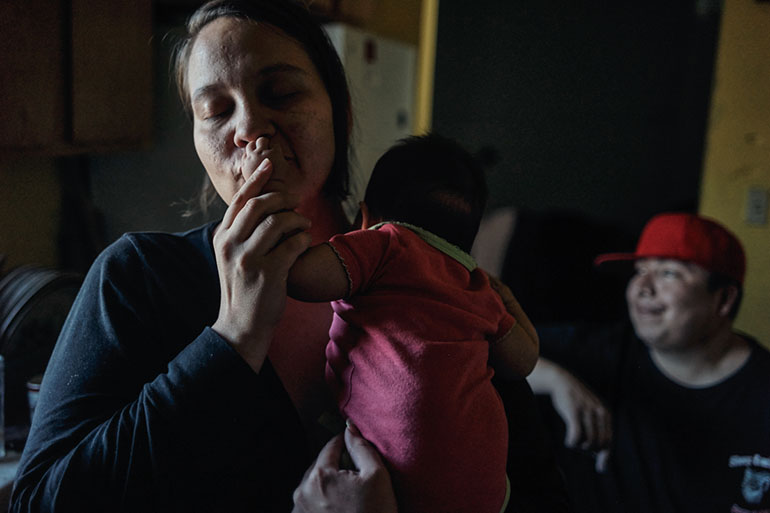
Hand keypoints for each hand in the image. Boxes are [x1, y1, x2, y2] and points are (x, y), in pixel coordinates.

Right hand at [211, 145, 311, 372]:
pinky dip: (304, 239)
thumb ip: (242, 233)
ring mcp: (249, 259)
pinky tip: (305, 243)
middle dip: (282, 197)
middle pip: (259, 205)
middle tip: (296, 202)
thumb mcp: (233, 258)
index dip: (256, 179)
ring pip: (278, 222)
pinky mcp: (269, 273)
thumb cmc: (243, 289)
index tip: (269, 163)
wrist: (241, 327)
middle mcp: (231, 245)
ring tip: (304, 225)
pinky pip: (294, 244)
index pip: (240, 200)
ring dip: (297, 219)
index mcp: (221, 238)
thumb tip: (262, 203)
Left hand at [292, 422, 397, 512]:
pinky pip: (309, 502)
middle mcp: (302, 491)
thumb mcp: (377, 477)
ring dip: (327, 482)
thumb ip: (362, 447)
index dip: (346, 443)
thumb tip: (350, 428)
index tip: (356, 446)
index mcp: (320, 475)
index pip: (331, 446)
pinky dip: (321, 499)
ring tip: (348, 492)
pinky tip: (339, 506)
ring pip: (313, 483)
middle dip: (335, 464)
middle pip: (319, 464)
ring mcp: (298, 510)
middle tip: (355, 473)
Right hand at [529, 359, 611, 471]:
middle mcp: (599, 412)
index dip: (605, 456)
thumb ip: (597, 429)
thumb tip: (598, 454)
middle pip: (599, 443)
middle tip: (579, 447)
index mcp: (605, 414)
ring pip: (588, 441)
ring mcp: (587, 411)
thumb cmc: (575, 400)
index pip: (609, 441)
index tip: (601, 469)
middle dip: (589, 450)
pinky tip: (568, 443)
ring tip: (572, 442)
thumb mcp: (590, 411)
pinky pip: (576, 435)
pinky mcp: (574, 411)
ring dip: (579, 446)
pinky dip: (573, 443)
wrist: (561, 380)